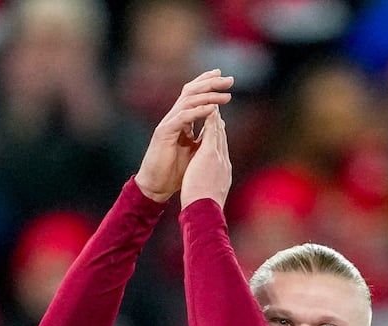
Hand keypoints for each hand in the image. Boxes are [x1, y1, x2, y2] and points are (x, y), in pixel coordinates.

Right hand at [134, 70, 232, 201]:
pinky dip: (198, 112)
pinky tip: (212, 109)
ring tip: (226, 95)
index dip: (207, 83)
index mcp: (181, 120)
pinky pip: (183, 118)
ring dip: (209, 96)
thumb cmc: (175, 170)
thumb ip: (203, 135)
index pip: (194, 95)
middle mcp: (174, 117)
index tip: (224, 77)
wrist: (157, 186)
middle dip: (211, 83)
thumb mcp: (194, 149)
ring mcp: (168, 123)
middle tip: (230, 79)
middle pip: (192, 92)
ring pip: (189, 101)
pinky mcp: (164, 132)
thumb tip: (217, 125)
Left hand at [181, 106, 231, 208]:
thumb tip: (211, 189)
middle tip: (217, 110)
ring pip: (218, 132)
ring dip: (216, 116)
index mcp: (222, 171)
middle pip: (222, 138)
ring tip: (214, 103)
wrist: (205, 211)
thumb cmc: (204, 207)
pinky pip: (211, 131)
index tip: (215, 128)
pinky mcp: (210, 153)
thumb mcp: (210, 193)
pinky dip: (210, 119)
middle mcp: (224, 161)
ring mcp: (218, 156)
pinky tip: (208, 108)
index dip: (218, 138)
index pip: (221, 151)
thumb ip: (211, 185)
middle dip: (219, 124)